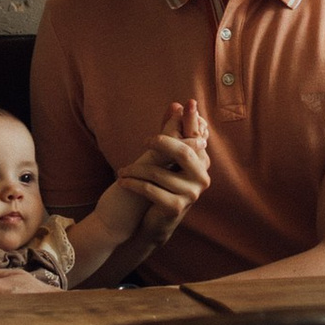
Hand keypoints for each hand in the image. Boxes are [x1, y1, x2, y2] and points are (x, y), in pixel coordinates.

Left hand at [118, 101, 210, 230]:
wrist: (154, 221)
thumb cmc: (160, 184)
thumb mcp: (164, 157)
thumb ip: (171, 131)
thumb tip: (175, 104)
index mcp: (201, 162)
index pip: (196, 137)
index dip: (192, 120)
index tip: (187, 103)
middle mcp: (202, 178)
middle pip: (183, 152)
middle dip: (162, 142)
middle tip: (144, 140)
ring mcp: (191, 194)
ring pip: (158, 172)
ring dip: (134, 170)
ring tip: (122, 170)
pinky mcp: (176, 208)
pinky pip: (149, 189)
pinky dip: (132, 184)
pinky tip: (122, 182)